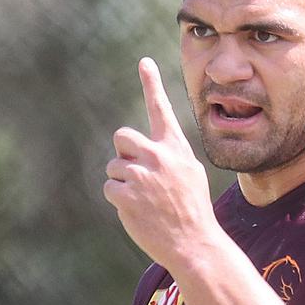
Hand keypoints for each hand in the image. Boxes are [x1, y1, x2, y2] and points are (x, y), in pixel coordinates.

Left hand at [104, 57, 215, 268]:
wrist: (194, 242)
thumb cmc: (192, 207)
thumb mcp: (190, 172)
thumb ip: (169, 155)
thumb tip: (143, 148)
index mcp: (175, 148)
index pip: (160, 109)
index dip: (152, 83)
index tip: (144, 62)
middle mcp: (158, 155)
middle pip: (122, 136)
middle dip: (124, 153)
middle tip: (138, 172)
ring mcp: (142, 175)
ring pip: (114, 165)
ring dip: (123, 181)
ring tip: (144, 199)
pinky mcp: (126, 195)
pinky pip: (110, 187)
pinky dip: (119, 199)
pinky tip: (138, 210)